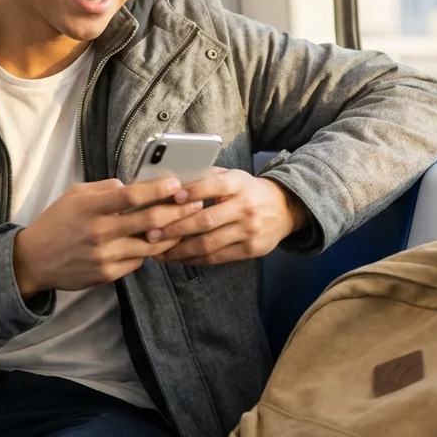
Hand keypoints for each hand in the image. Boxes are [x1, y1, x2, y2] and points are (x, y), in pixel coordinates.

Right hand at [13, 177, 203, 297]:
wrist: (35, 260)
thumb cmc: (57, 222)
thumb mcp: (74, 195)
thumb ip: (104, 189)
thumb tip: (132, 186)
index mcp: (90, 208)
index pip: (131, 196)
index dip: (157, 190)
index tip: (176, 185)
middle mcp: (99, 232)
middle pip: (149, 221)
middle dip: (177, 212)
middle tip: (194, 204)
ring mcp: (104, 256)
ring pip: (150, 245)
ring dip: (171, 234)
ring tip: (186, 224)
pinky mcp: (107, 274)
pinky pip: (138, 261)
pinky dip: (149, 251)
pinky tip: (157, 242)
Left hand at [150, 169, 308, 266]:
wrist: (284, 209)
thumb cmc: (248, 190)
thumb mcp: (233, 176)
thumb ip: (207, 177)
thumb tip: (172, 181)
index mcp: (239, 184)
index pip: (214, 186)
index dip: (192, 192)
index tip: (170, 198)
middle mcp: (246, 208)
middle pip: (206, 221)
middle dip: (175, 229)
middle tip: (152, 234)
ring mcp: (249, 231)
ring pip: (209, 244)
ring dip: (180, 250)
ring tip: (158, 252)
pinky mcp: (250, 250)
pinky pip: (217, 258)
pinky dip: (194, 259)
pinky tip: (178, 259)